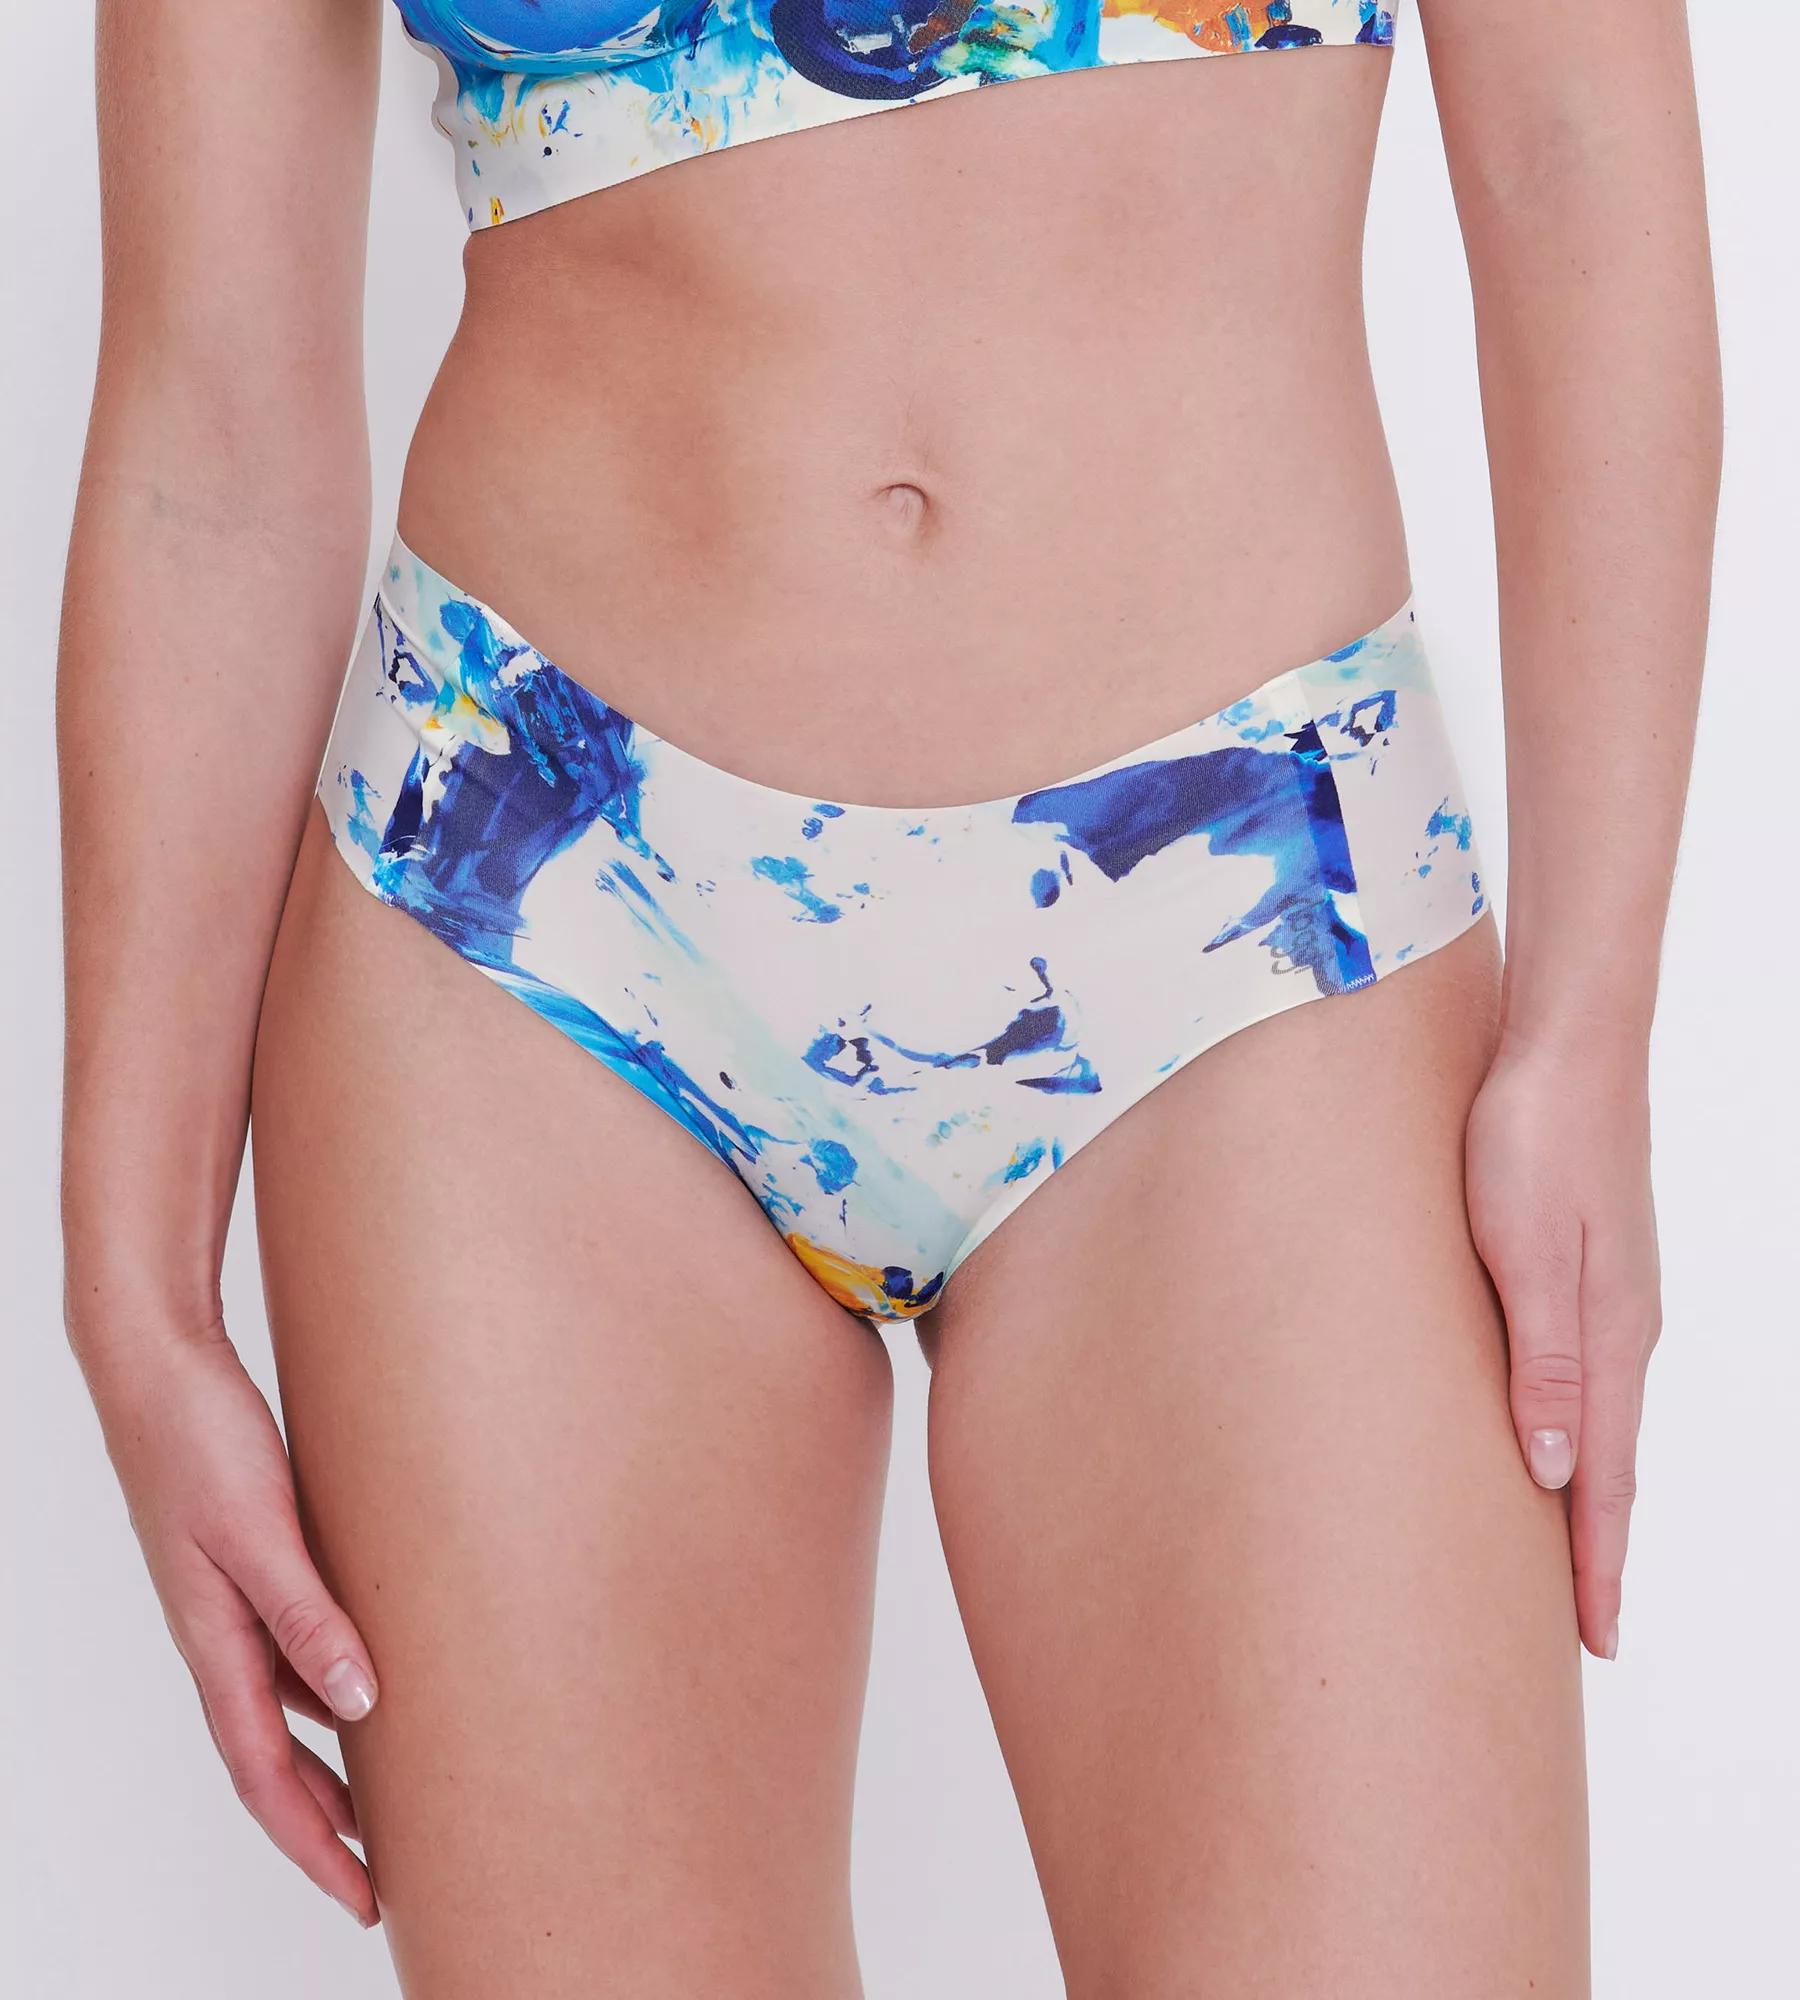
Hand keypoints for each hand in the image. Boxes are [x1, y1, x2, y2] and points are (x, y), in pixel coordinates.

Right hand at [76, 1318, 379, 1923]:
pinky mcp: (251, 1556)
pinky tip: (373, 1676)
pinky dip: (332, 1681)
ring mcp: (231, 1598)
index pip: (265, 1777)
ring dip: (333, 1758)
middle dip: (325, 1824)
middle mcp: (220, 1635)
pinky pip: (295, 1645)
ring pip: (286, 1705)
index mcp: (216, 1644)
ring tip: (394, 1794)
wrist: (158, 1363)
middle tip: (384, 1873)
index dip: (314, 1844)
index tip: (363, 1899)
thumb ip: (306, 1615)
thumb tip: (360, 1706)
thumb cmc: (199, 1440)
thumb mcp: (260, 1530)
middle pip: (273, 1759)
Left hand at [1464, 1037, 1662, 1659]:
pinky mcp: (1586, 1265)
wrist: (1567, 1046)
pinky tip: (1545, 1430)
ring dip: (1582, 1491)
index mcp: (1610, 1339)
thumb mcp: (1526, 1254)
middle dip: (1594, 1547)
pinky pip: (1581, 1372)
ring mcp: (1610, 1297)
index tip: (1593, 1645)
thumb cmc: (1535, 1139)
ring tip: (1560, 1546)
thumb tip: (1554, 1474)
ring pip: (1596, 1419)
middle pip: (1609, 1463)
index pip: (1604, 1482)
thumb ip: (1542, 1362)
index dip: (1596, 1566)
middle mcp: (1621, 1330)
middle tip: (1578, 1624)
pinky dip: (1570, 1427)